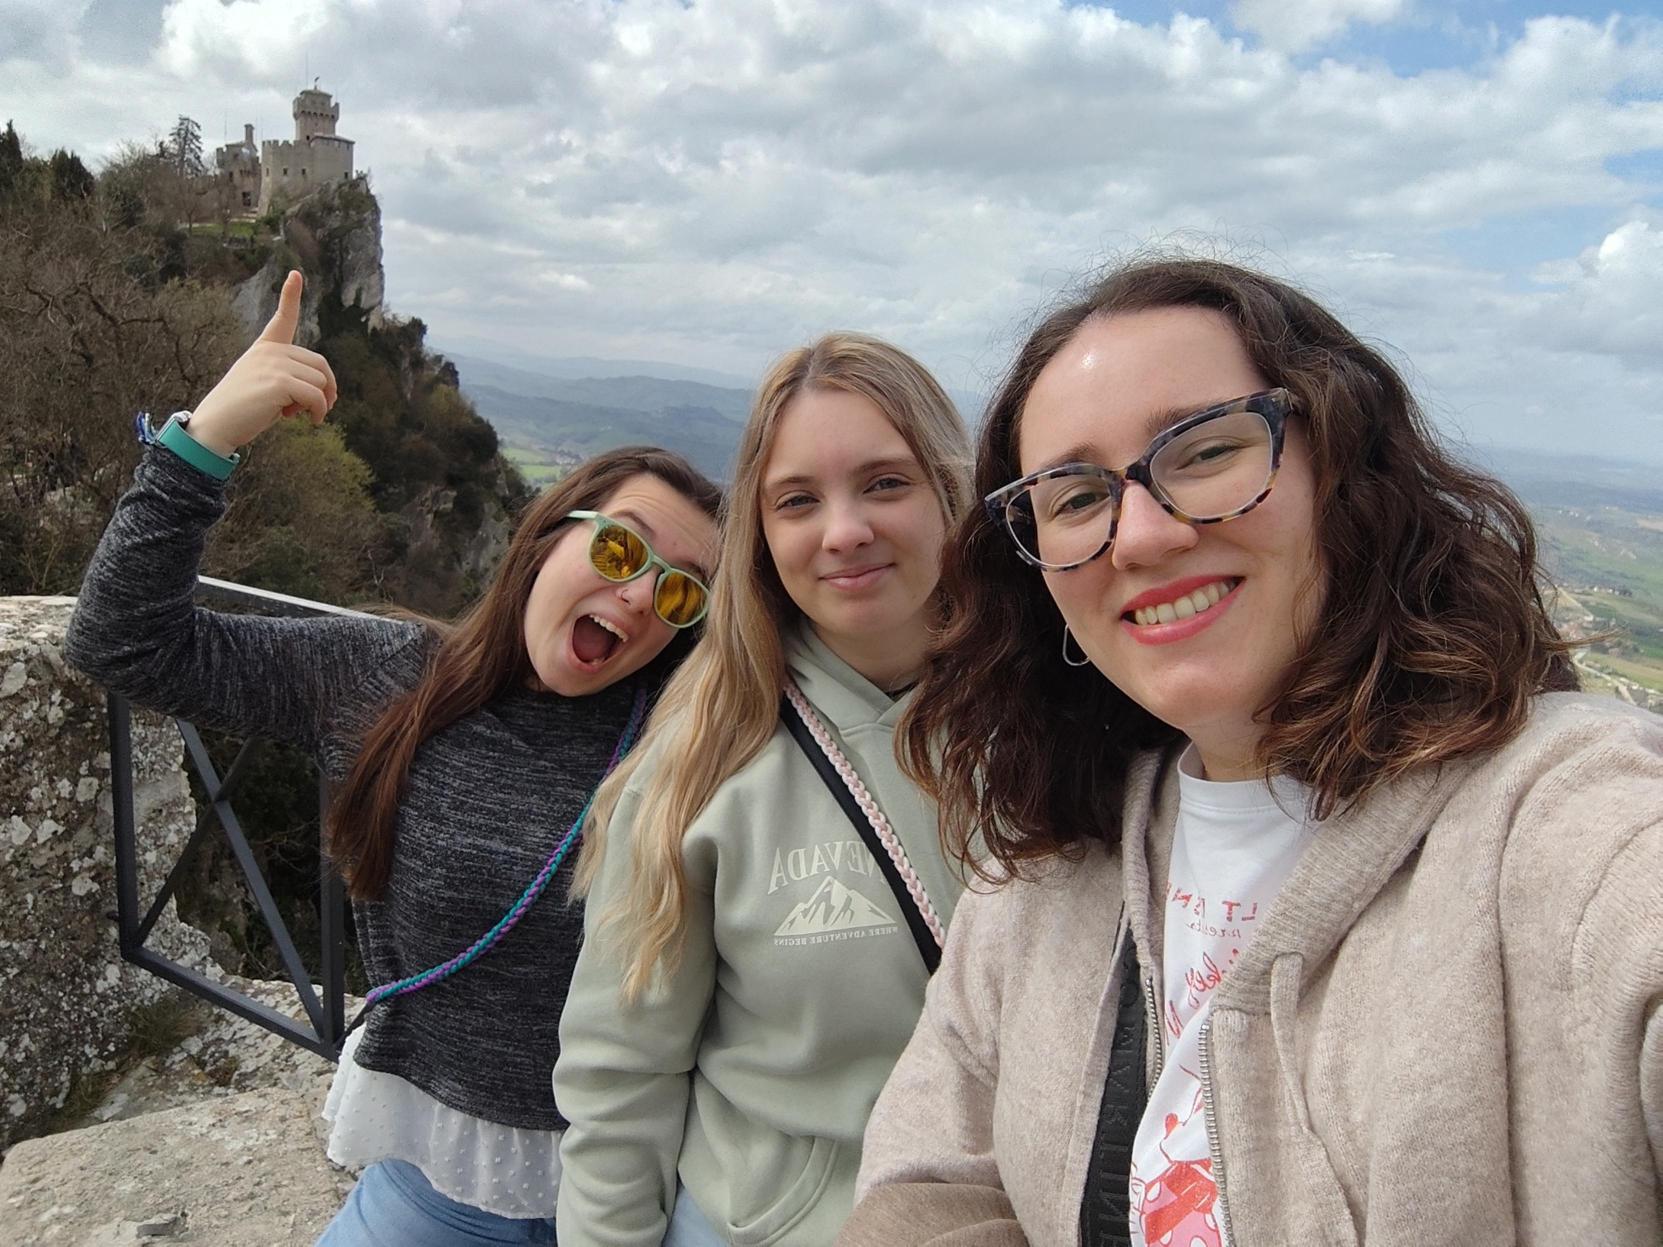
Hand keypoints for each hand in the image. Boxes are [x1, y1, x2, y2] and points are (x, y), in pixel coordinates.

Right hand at [187, 270, 339, 455]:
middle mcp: (270, 351)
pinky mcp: (280, 382)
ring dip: (319, 403)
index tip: (295, 274)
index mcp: (265, 348)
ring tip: (297, 415)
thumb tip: (326, 391)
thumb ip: (291, 378)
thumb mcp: (266, 387)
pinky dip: (320, 411)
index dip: (290, 296)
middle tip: (318, 408)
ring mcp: (274, 364)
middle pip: (319, 363)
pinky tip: (311, 421)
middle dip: (327, 388)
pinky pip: (317, 396)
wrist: (216, 426)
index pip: (282, 318)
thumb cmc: (242, 411)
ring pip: (320, 381)